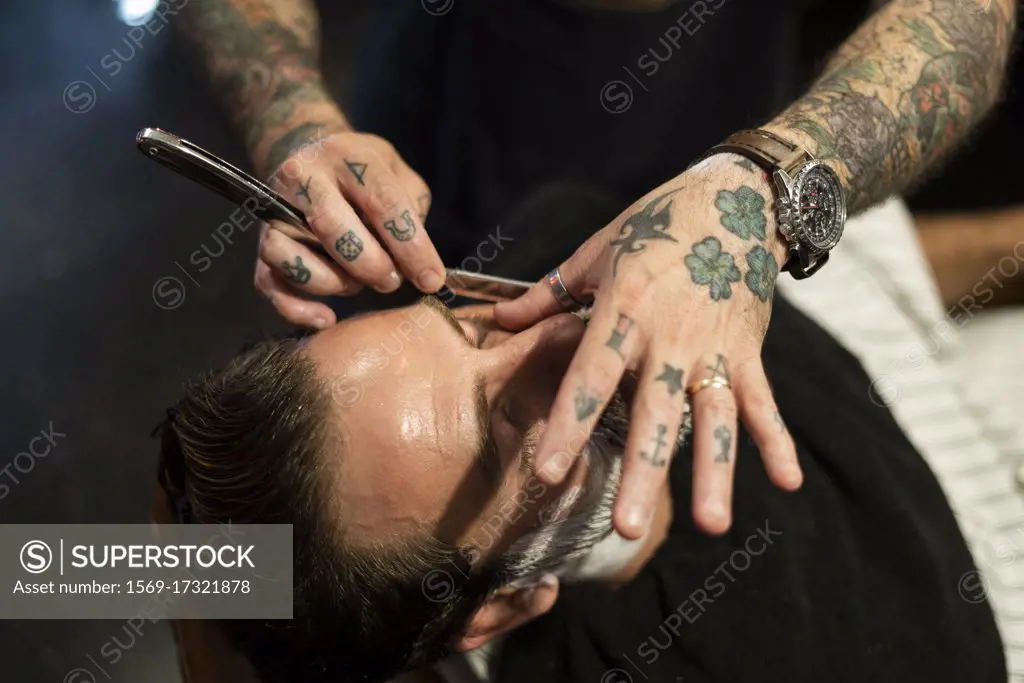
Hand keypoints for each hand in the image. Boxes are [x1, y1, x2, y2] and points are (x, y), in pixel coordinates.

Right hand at [253, 128, 445, 327]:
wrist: (308, 153)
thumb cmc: (363, 173)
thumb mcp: (397, 173)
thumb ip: (411, 210)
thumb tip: (416, 262)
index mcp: (347, 156)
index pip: (383, 203)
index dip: (412, 248)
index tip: (431, 280)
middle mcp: (303, 178)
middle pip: (334, 229)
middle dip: (371, 266)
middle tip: (392, 280)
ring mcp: (275, 211)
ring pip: (292, 258)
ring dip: (334, 283)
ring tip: (357, 284)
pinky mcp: (261, 242)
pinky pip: (269, 283)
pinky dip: (297, 308)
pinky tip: (327, 318)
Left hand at [495, 154, 802, 538]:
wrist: (737, 196)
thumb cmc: (656, 222)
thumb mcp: (597, 249)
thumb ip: (549, 293)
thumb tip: (497, 320)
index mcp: (625, 309)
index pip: (591, 378)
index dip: (569, 425)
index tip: (549, 473)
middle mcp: (671, 335)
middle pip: (653, 414)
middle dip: (642, 471)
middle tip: (625, 528)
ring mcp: (716, 347)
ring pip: (713, 419)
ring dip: (713, 472)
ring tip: (712, 526)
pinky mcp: (749, 350)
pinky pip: (763, 402)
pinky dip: (775, 440)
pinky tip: (789, 484)